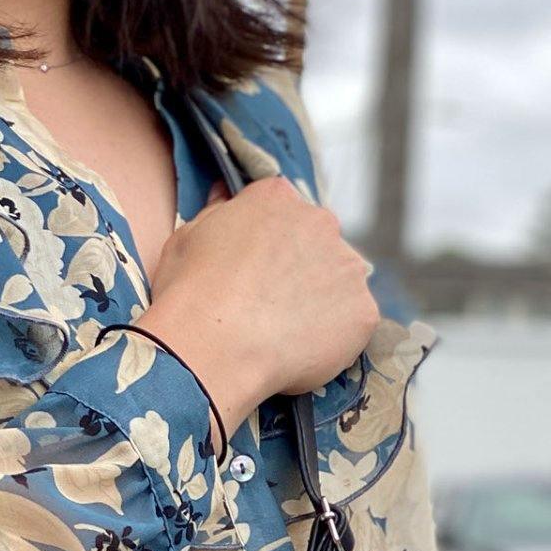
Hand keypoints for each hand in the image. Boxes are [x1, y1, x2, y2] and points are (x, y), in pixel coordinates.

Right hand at [134, 178, 378, 439]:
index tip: (257, 273)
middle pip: (319, 244)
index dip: (270, 246)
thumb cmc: (190, 294)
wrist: (212, 348)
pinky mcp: (363, 312)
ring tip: (286, 336)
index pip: (283, 211)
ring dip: (322, 304)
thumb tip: (225, 196)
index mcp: (277, 198)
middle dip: (301, 272)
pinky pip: (354, 325)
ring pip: (341, 284)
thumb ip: (217, 214)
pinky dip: (336, 340)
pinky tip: (303, 354)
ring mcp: (348, 267)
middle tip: (271, 309)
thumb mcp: (187, 237)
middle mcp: (321, 222)